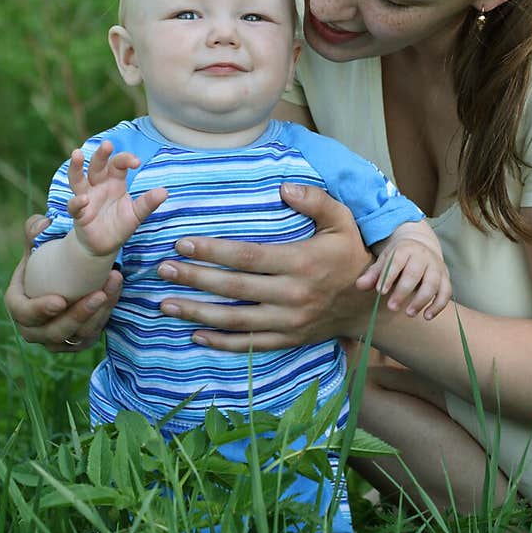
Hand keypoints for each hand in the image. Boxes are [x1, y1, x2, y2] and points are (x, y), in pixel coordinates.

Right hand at [3, 214, 122, 351]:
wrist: (67, 277)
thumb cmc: (46, 260)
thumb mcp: (38, 245)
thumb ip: (35, 232)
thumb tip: (41, 223)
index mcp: (19, 306)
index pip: (24, 313)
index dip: (39, 310)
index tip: (60, 301)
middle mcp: (35, 329)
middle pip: (55, 331)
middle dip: (78, 315)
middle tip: (98, 295)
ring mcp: (57, 339)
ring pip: (79, 335)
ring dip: (99, 313)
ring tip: (113, 285)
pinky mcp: (77, 342)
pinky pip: (93, 333)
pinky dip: (106, 313)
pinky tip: (115, 290)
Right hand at [67, 140, 167, 255]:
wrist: (105, 246)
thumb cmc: (120, 225)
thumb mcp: (137, 214)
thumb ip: (147, 203)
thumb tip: (164, 192)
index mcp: (114, 181)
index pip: (118, 164)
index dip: (126, 159)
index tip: (136, 162)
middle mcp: (98, 186)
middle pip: (97, 165)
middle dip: (101, 154)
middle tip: (107, 144)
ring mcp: (86, 198)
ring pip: (77, 179)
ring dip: (76, 167)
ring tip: (77, 154)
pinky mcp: (79, 215)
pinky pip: (74, 206)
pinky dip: (77, 202)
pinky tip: (83, 200)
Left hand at [156, 183, 373, 350]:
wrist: (368, 308)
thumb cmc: (350, 257)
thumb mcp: (342, 222)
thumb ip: (316, 201)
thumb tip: (284, 187)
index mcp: (302, 263)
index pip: (249, 256)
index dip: (213, 251)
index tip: (183, 243)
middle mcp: (292, 295)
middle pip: (235, 288)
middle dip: (195, 279)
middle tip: (163, 269)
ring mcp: (289, 322)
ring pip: (236, 321)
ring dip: (198, 313)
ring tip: (166, 304)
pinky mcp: (287, 339)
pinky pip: (250, 344)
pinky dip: (221, 343)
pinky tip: (195, 335)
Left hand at [356, 238, 452, 318]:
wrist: (422, 247)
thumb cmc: (398, 258)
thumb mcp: (384, 260)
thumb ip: (373, 274)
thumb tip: (359, 286)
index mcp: (405, 249)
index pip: (397, 261)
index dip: (388, 276)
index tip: (380, 292)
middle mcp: (423, 256)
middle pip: (415, 273)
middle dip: (403, 291)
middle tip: (391, 307)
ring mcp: (436, 267)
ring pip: (432, 283)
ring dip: (421, 300)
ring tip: (409, 314)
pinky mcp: (446, 278)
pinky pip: (446, 292)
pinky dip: (438, 305)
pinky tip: (427, 316)